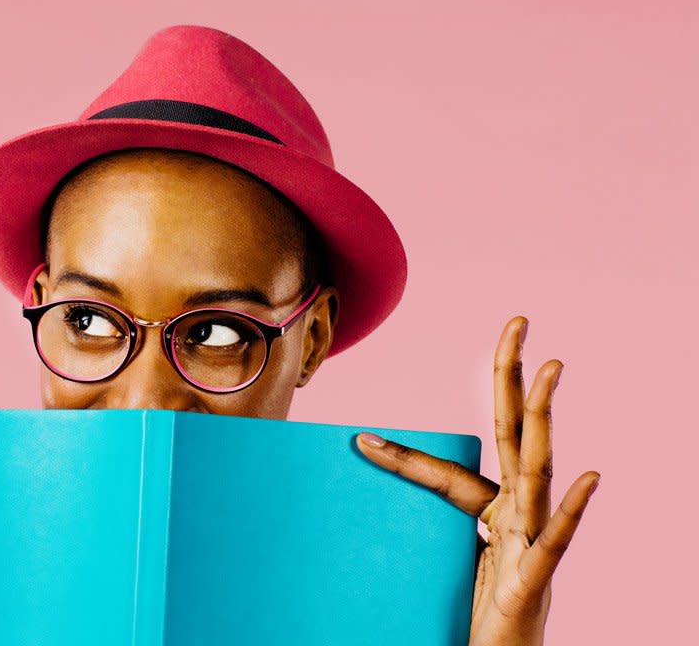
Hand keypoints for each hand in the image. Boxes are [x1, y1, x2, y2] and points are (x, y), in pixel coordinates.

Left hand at [355, 316, 599, 645]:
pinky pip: (556, 540)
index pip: (445, 471)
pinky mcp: (534, 580)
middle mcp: (517, 519)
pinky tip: (588, 475)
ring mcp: (530, 545)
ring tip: (551, 369)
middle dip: (513, 378)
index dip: (400, 457)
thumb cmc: (475, 621)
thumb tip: (349, 508)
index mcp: (491, 514)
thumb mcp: (435, 568)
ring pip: (537, 472)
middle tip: (516, 321)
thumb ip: (410, 537)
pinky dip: (573, 508)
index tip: (358, 441)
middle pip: (514, 437)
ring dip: (544, 418)